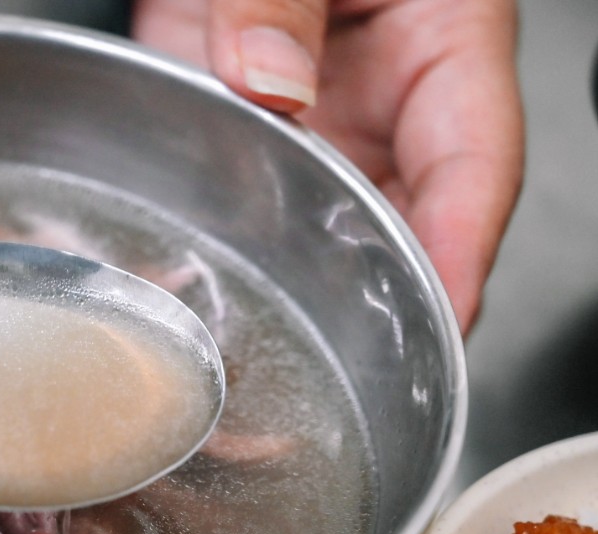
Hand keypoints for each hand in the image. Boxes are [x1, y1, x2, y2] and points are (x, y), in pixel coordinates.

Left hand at [132, 0, 523, 333]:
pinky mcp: (235, 114)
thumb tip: (270, 78)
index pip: (473, 170)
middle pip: (396, 216)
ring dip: (290, 279)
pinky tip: (188, 276)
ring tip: (257, 336)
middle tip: (340, 365)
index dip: (460, 254)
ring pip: (315, 219)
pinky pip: (235, 188)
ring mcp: (307, 113)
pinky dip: (215, 235)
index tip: (440, 324)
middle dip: (373, 298)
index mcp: (443, 41)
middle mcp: (380, 95)